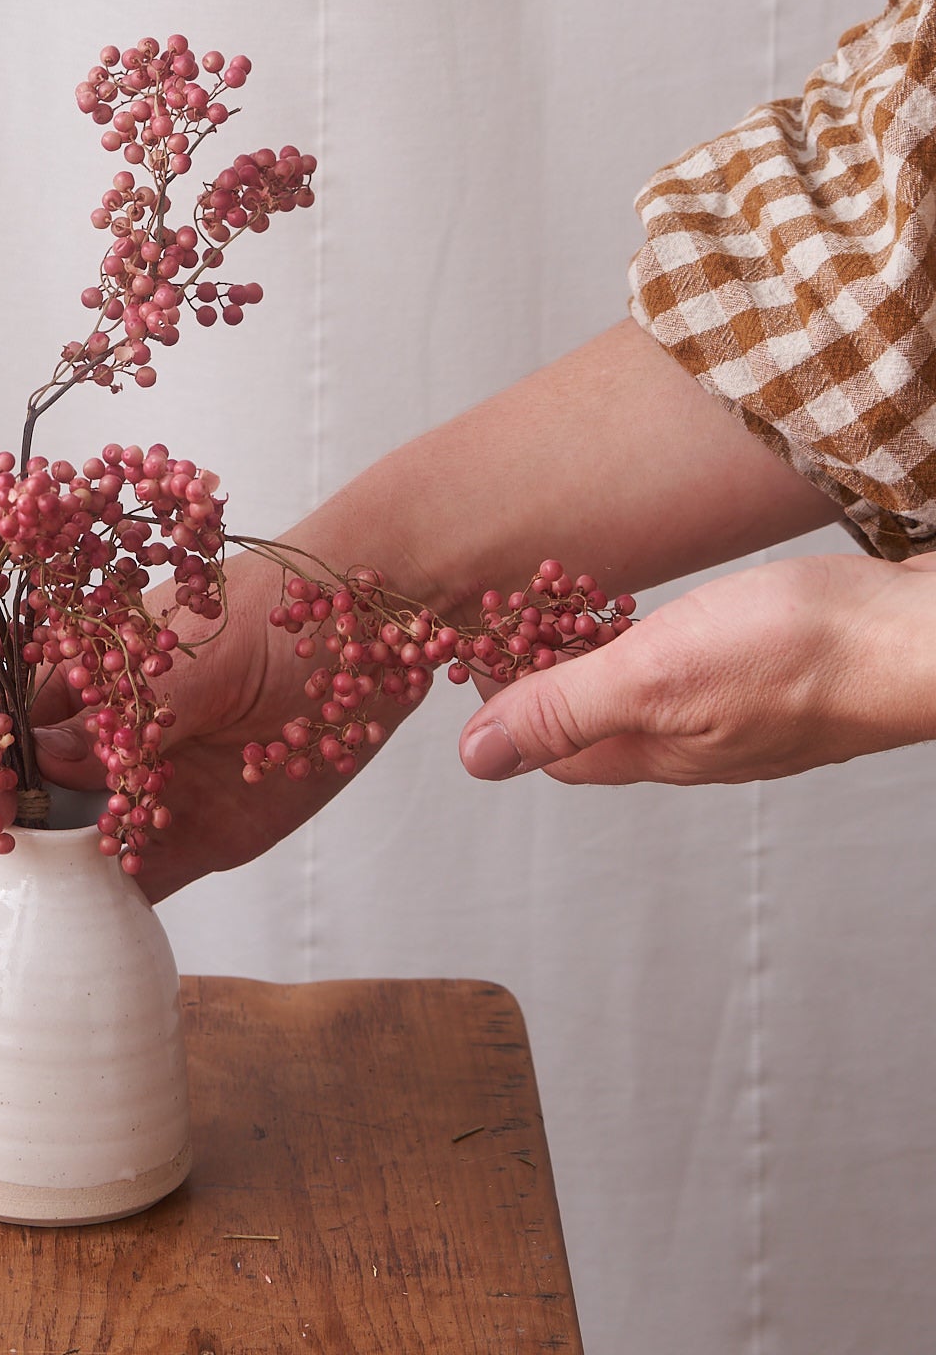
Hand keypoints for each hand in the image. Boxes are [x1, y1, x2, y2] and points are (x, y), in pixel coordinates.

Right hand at [0, 556, 391, 955]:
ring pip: (60, 849)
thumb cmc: (274, 610)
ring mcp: (141, 787)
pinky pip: (129, 882)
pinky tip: (54, 950)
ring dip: (14, 896)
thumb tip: (47, 758)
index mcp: (79, 670)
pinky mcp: (190, 834)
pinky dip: (91, 916)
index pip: (4, 727)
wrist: (370, 632)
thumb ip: (126, 711)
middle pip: (15, 795)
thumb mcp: (197, 653)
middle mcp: (96, 732)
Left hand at [458, 550, 935, 785]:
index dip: (503, 705)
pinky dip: (657, 639)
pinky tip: (658, 608)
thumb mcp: (654, 678)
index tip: (470, 650)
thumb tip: (476, 757)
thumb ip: (565, 711)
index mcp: (654, 752)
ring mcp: (741, 711)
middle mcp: (695, 743)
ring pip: (646, 692)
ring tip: (566, 603)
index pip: (552, 748)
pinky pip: (695, 665)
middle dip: (545, 676)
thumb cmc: (798, 655)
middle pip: (594, 720)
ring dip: (598, 654)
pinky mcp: (778, 674)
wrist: (921, 637)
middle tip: (509, 612)